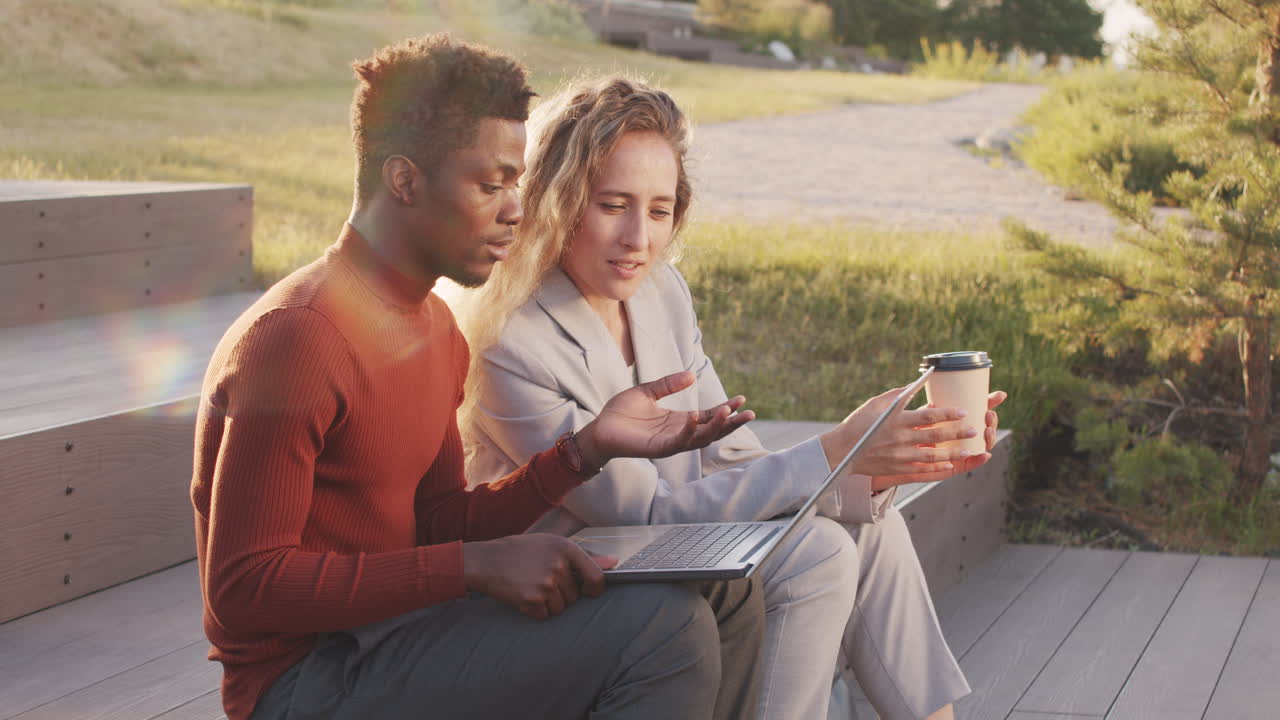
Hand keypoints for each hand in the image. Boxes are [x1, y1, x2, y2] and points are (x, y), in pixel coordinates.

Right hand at [462, 534, 616, 619]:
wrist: (485, 561)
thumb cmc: (519, 551)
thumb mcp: (551, 544)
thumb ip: (584, 556)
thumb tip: (614, 563)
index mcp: (565, 548)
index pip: (596, 576)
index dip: (595, 589)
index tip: (589, 591)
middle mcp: (558, 566)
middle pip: (575, 596)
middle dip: (562, 594)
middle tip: (542, 581)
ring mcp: (545, 584)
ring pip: (561, 608)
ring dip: (549, 604)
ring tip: (532, 587)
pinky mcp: (532, 600)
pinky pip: (545, 615)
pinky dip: (536, 611)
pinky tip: (524, 596)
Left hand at [576, 371, 754, 466]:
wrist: (599, 428)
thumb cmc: (621, 412)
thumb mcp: (648, 391)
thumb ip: (669, 384)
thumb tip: (692, 375)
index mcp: (678, 421)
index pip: (709, 416)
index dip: (726, 409)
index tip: (742, 399)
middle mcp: (678, 433)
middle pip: (712, 430)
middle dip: (731, 423)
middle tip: (750, 412)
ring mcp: (670, 442)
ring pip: (700, 438)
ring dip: (716, 427)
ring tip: (729, 413)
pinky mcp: (657, 449)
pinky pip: (678, 442)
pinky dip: (689, 431)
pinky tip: (696, 417)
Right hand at [870, 390, 1007, 488]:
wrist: (842, 450)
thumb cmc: (859, 423)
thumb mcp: (875, 403)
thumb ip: (897, 395)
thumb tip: (916, 385)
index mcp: (895, 420)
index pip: (927, 416)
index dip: (947, 413)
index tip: (963, 411)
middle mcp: (898, 438)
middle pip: (934, 435)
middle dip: (956, 433)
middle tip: (973, 430)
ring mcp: (898, 455)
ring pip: (931, 455)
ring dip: (951, 453)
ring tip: (967, 450)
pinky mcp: (896, 467)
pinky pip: (921, 469)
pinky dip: (936, 467)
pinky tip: (949, 464)